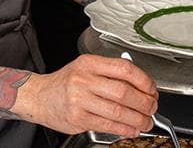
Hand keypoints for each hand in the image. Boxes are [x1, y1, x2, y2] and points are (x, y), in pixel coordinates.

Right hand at [19, 54, 156, 136]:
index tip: (151, 89)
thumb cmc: (66, 83)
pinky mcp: (78, 117)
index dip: (144, 80)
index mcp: (89, 63)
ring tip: (146, 122)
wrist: (40, 96)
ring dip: (138, 119)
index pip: (124, 68)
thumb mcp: (85, 69)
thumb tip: (141, 86)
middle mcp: (84, 79)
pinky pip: (109, 125)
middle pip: (124, 91)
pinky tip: (132, 129)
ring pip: (118, 111)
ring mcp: (80, 98)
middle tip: (152, 108)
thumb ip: (109, 73)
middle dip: (145, 103)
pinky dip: (125, 129)